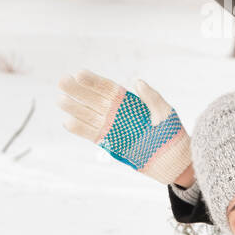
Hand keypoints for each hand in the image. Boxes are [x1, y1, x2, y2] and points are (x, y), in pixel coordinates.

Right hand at [58, 69, 192, 185]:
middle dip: (77, 90)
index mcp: (129, 102)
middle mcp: (117, 113)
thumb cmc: (171, 133)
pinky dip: (80, 129)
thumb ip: (151, 97)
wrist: (174, 160)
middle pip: (94, 99)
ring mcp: (112, 128)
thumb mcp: (164, 112)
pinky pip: (92, 135)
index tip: (79, 73)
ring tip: (60, 100)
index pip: (107, 88)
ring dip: (74, 108)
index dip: (93, 81)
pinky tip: (67, 122)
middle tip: (62, 81)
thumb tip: (137, 81)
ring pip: (89, 115)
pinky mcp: (110, 143)